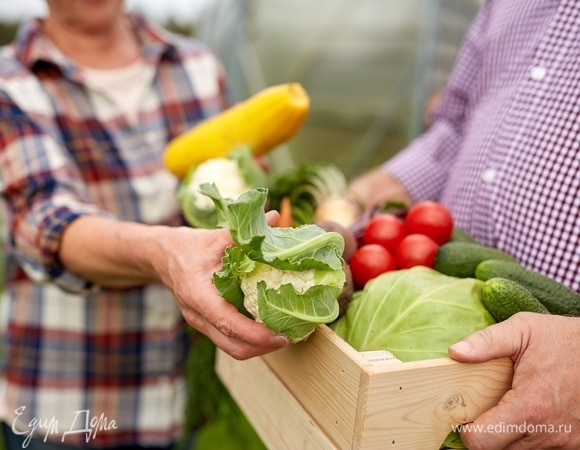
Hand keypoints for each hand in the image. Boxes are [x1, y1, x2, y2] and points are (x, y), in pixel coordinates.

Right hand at [155, 211, 289, 359]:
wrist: (162, 256)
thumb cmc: (188, 246)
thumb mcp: (214, 237)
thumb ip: (243, 233)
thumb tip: (274, 217)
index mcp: (198, 295)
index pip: (227, 323)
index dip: (254, 333)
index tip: (279, 335)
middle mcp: (197, 315)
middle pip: (232, 346)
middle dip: (262, 347)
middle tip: (289, 336)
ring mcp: (200, 322)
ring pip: (230, 347)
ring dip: (257, 346)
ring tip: (282, 335)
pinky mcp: (205, 323)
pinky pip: (228, 339)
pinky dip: (248, 338)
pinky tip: (266, 327)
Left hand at [449, 312, 579, 449]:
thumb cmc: (563, 339)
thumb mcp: (522, 330)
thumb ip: (487, 342)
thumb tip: (455, 352)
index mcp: (529, 406)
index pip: (483, 442)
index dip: (468, 432)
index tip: (465, 416)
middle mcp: (548, 432)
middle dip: (486, 433)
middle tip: (485, 407)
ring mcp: (564, 441)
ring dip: (509, 434)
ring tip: (509, 405)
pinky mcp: (574, 443)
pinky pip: (541, 447)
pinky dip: (529, 434)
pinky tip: (529, 411)